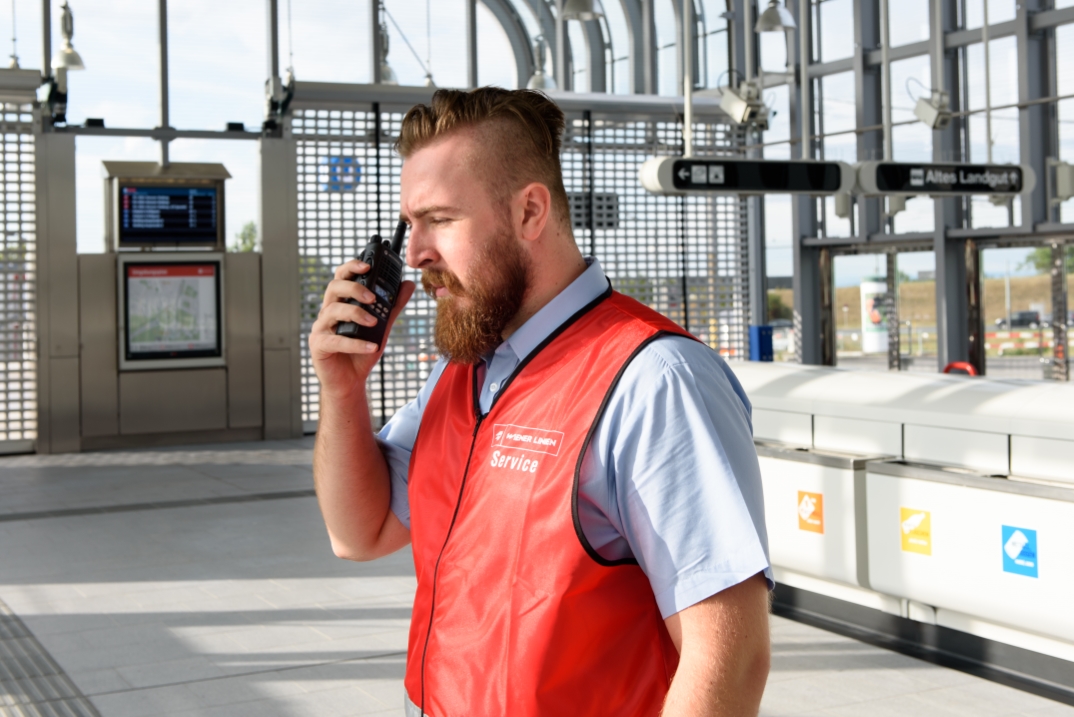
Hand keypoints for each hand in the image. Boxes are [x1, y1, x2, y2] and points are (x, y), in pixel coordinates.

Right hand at [308, 259, 415, 397]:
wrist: (350, 382)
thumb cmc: (361, 353)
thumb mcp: (382, 327)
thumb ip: (392, 306)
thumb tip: (408, 284)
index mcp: (340, 303)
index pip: (341, 277)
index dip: (352, 267)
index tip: (368, 265)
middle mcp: (327, 312)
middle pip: (333, 288)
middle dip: (354, 288)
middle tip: (373, 298)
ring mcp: (320, 328)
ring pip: (332, 311)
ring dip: (356, 314)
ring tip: (373, 323)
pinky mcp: (318, 345)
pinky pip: (335, 340)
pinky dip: (355, 343)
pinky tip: (372, 347)